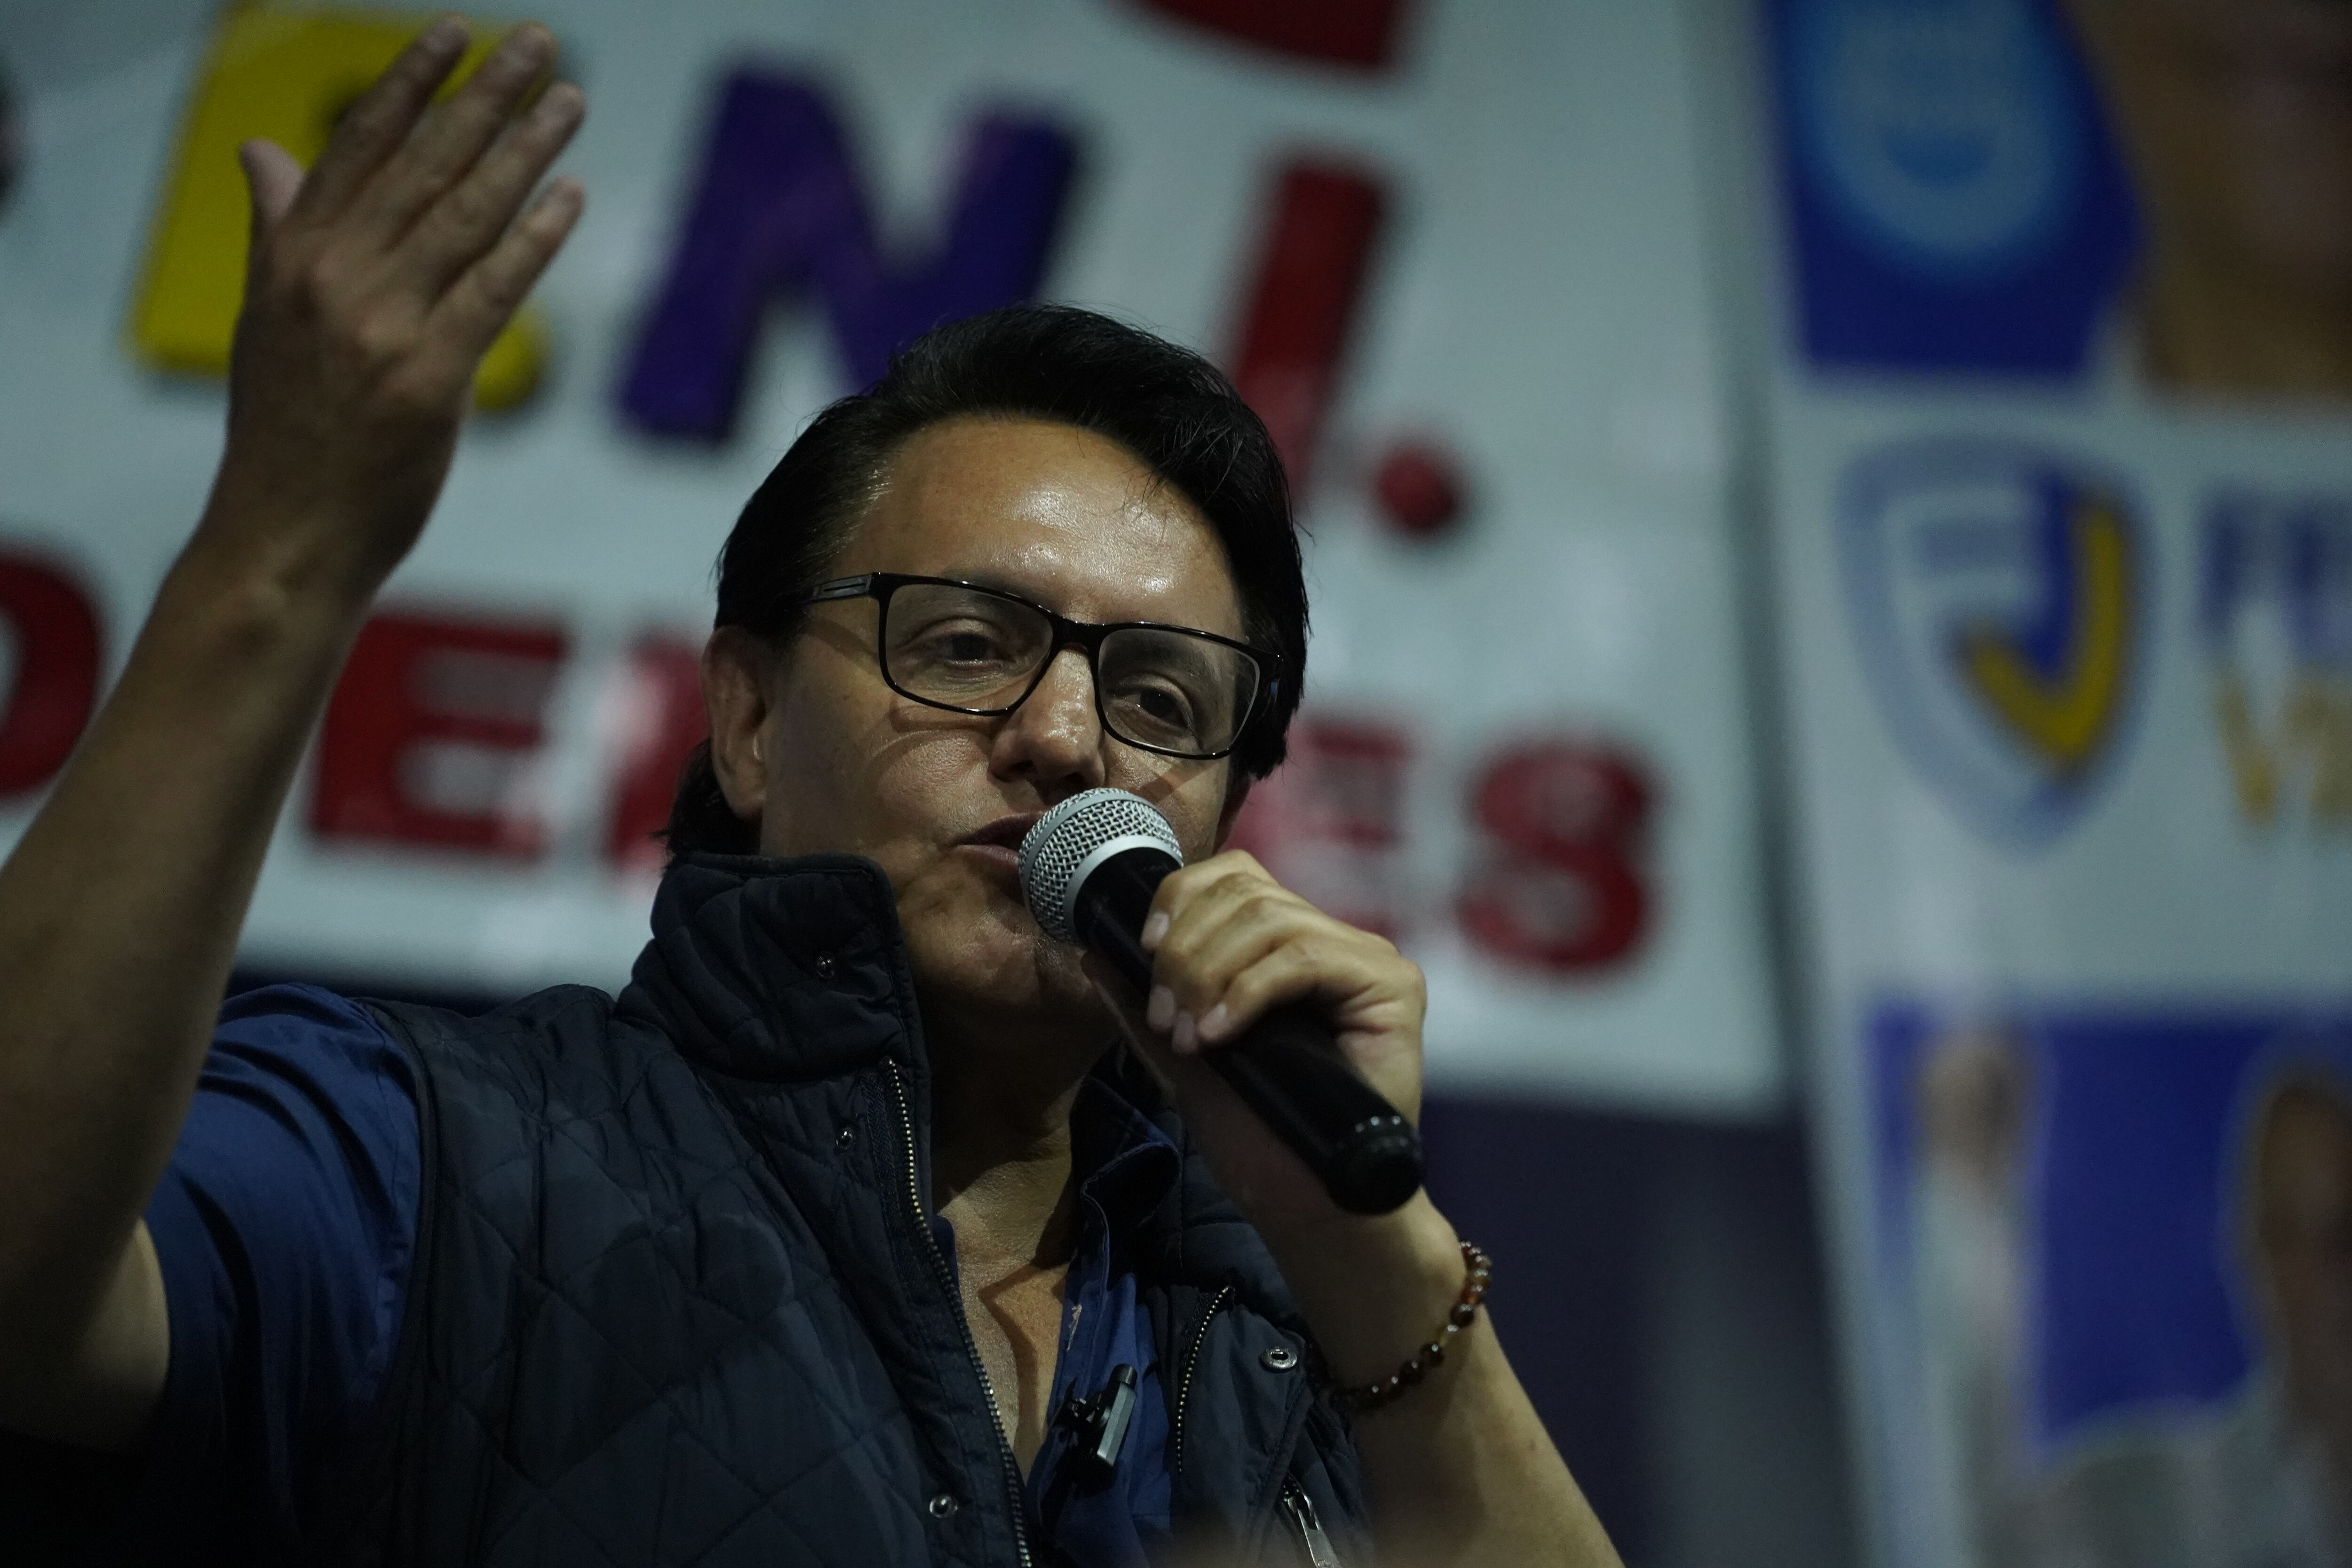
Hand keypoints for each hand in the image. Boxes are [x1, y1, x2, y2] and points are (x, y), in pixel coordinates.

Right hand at [200, 17, 583, 602]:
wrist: (284, 535)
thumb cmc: (284, 433)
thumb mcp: (264, 319)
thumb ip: (276, 231)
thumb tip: (262, 150)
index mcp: (292, 258)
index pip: (359, 145)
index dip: (410, 82)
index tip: (454, 32)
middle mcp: (332, 279)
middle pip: (423, 166)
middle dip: (485, 97)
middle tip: (539, 44)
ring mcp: (381, 327)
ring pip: (466, 216)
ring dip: (525, 152)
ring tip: (569, 100)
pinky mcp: (429, 380)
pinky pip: (494, 291)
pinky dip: (534, 238)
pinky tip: (570, 195)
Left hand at [1094, 849, 1428, 1231]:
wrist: (1311, 1208)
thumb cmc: (1258, 1140)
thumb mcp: (1184, 1060)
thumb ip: (1147, 1005)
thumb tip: (1097, 950)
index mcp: (1289, 947)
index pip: (1235, 876)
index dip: (1181, 898)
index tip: (1143, 950)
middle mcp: (1334, 941)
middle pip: (1247, 892)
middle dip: (1185, 951)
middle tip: (1166, 1018)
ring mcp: (1367, 960)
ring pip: (1270, 920)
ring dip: (1208, 975)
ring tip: (1190, 1038)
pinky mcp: (1393, 986)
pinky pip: (1304, 958)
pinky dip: (1246, 993)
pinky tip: (1220, 1036)